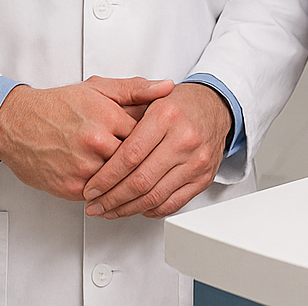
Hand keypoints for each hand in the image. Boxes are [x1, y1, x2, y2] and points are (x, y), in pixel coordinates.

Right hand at [0, 76, 173, 199]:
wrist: (16, 124)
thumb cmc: (59, 105)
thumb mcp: (99, 89)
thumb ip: (136, 89)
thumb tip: (169, 86)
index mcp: (106, 116)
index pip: (147, 134)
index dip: (153, 139)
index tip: (155, 140)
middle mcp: (95, 141)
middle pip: (136, 160)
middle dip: (143, 162)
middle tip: (149, 161)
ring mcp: (83, 166)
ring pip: (121, 180)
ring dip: (127, 179)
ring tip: (133, 174)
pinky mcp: (71, 187)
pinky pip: (101, 195)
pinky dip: (109, 192)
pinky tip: (113, 184)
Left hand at [82, 82, 232, 218]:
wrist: (216, 106)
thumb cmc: (180, 104)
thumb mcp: (150, 97)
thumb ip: (124, 118)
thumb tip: (97, 147)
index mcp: (166, 116)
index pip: (129, 156)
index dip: (106, 178)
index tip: (91, 188)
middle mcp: (184, 139)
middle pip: (140, 181)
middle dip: (111, 198)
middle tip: (95, 204)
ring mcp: (196, 161)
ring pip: (154, 197)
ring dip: (127, 209)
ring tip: (110, 210)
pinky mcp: (204, 178)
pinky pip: (173, 204)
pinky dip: (151, 210)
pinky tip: (136, 208)